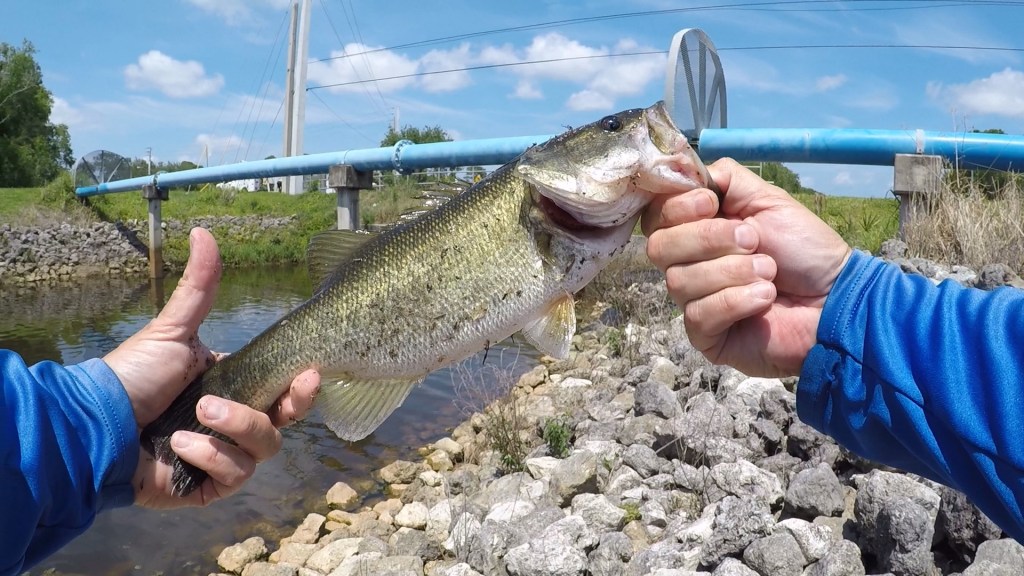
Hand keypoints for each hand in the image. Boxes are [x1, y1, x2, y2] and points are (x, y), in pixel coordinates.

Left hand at [104, 228, 320, 507]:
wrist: (95, 424)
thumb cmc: (132, 376)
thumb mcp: (174, 329)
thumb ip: (200, 287)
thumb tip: (204, 231)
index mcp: (233, 390)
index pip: (283, 392)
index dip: (301, 388)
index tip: (309, 372)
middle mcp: (232, 425)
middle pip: (282, 424)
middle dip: (288, 407)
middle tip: (287, 393)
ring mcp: (221, 458)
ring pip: (262, 449)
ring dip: (235, 429)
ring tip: (198, 416)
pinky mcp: (206, 487)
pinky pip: (234, 476)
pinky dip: (211, 458)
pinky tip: (180, 445)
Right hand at [642, 158, 851, 376]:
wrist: (835, 298)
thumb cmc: (804, 251)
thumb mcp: (767, 200)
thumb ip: (725, 179)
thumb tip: (682, 168)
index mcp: (696, 229)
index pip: (655, 216)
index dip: (676, 207)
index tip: (712, 203)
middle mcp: (687, 264)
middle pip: (658, 247)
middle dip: (709, 238)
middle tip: (753, 240)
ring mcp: (693, 301)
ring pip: (679, 281)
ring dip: (732, 271)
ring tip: (769, 273)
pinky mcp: (705, 335)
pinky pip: (698, 315)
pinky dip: (736, 301)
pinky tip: (765, 299)